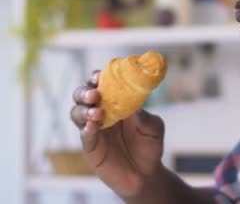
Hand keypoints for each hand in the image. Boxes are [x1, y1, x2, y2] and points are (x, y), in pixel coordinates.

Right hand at [70, 70, 164, 197]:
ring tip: (97, 112)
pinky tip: (92, 126)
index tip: (100, 75)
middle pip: (82, 96)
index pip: (101, 84)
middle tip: (95, 94)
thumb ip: (145, 117)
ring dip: (84, 110)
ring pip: (77, 113)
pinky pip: (84, 135)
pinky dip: (86, 129)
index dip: (97, 77)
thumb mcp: (154, 127)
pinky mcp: (91, 147)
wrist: (147, 173)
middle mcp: (101, 112)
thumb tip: (136, 108)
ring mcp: (94, 130)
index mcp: (116, 102)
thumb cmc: (150, 145)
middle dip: (85, 92)